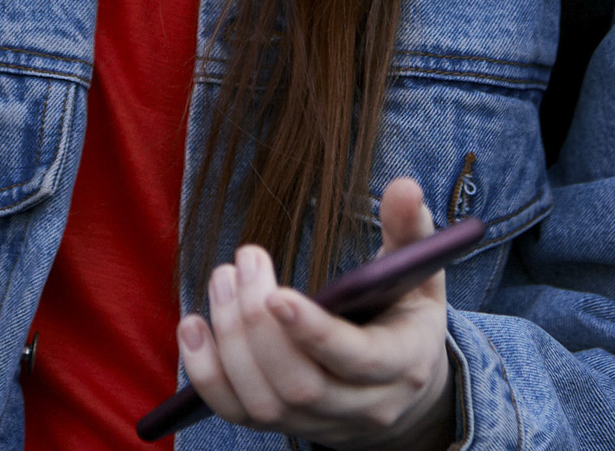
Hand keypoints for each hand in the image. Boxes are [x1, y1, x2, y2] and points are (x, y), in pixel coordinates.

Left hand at [176, 177, 457, 450]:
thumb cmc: (406, 318)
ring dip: (230, 342)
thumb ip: (410, 232)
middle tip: (241, 263)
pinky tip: (193, 327)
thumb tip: (403, 186)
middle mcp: (363, 406)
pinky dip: (207, 376)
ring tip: (222, 279)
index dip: (313, 333)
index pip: (357, 360)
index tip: (275, 294)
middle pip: (301, 386)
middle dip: (258, 325)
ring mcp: (321, 424)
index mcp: (402, 364)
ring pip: (265, 404)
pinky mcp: (286, 427)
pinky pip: (238, 415)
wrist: (405, 393)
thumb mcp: (420, 275)